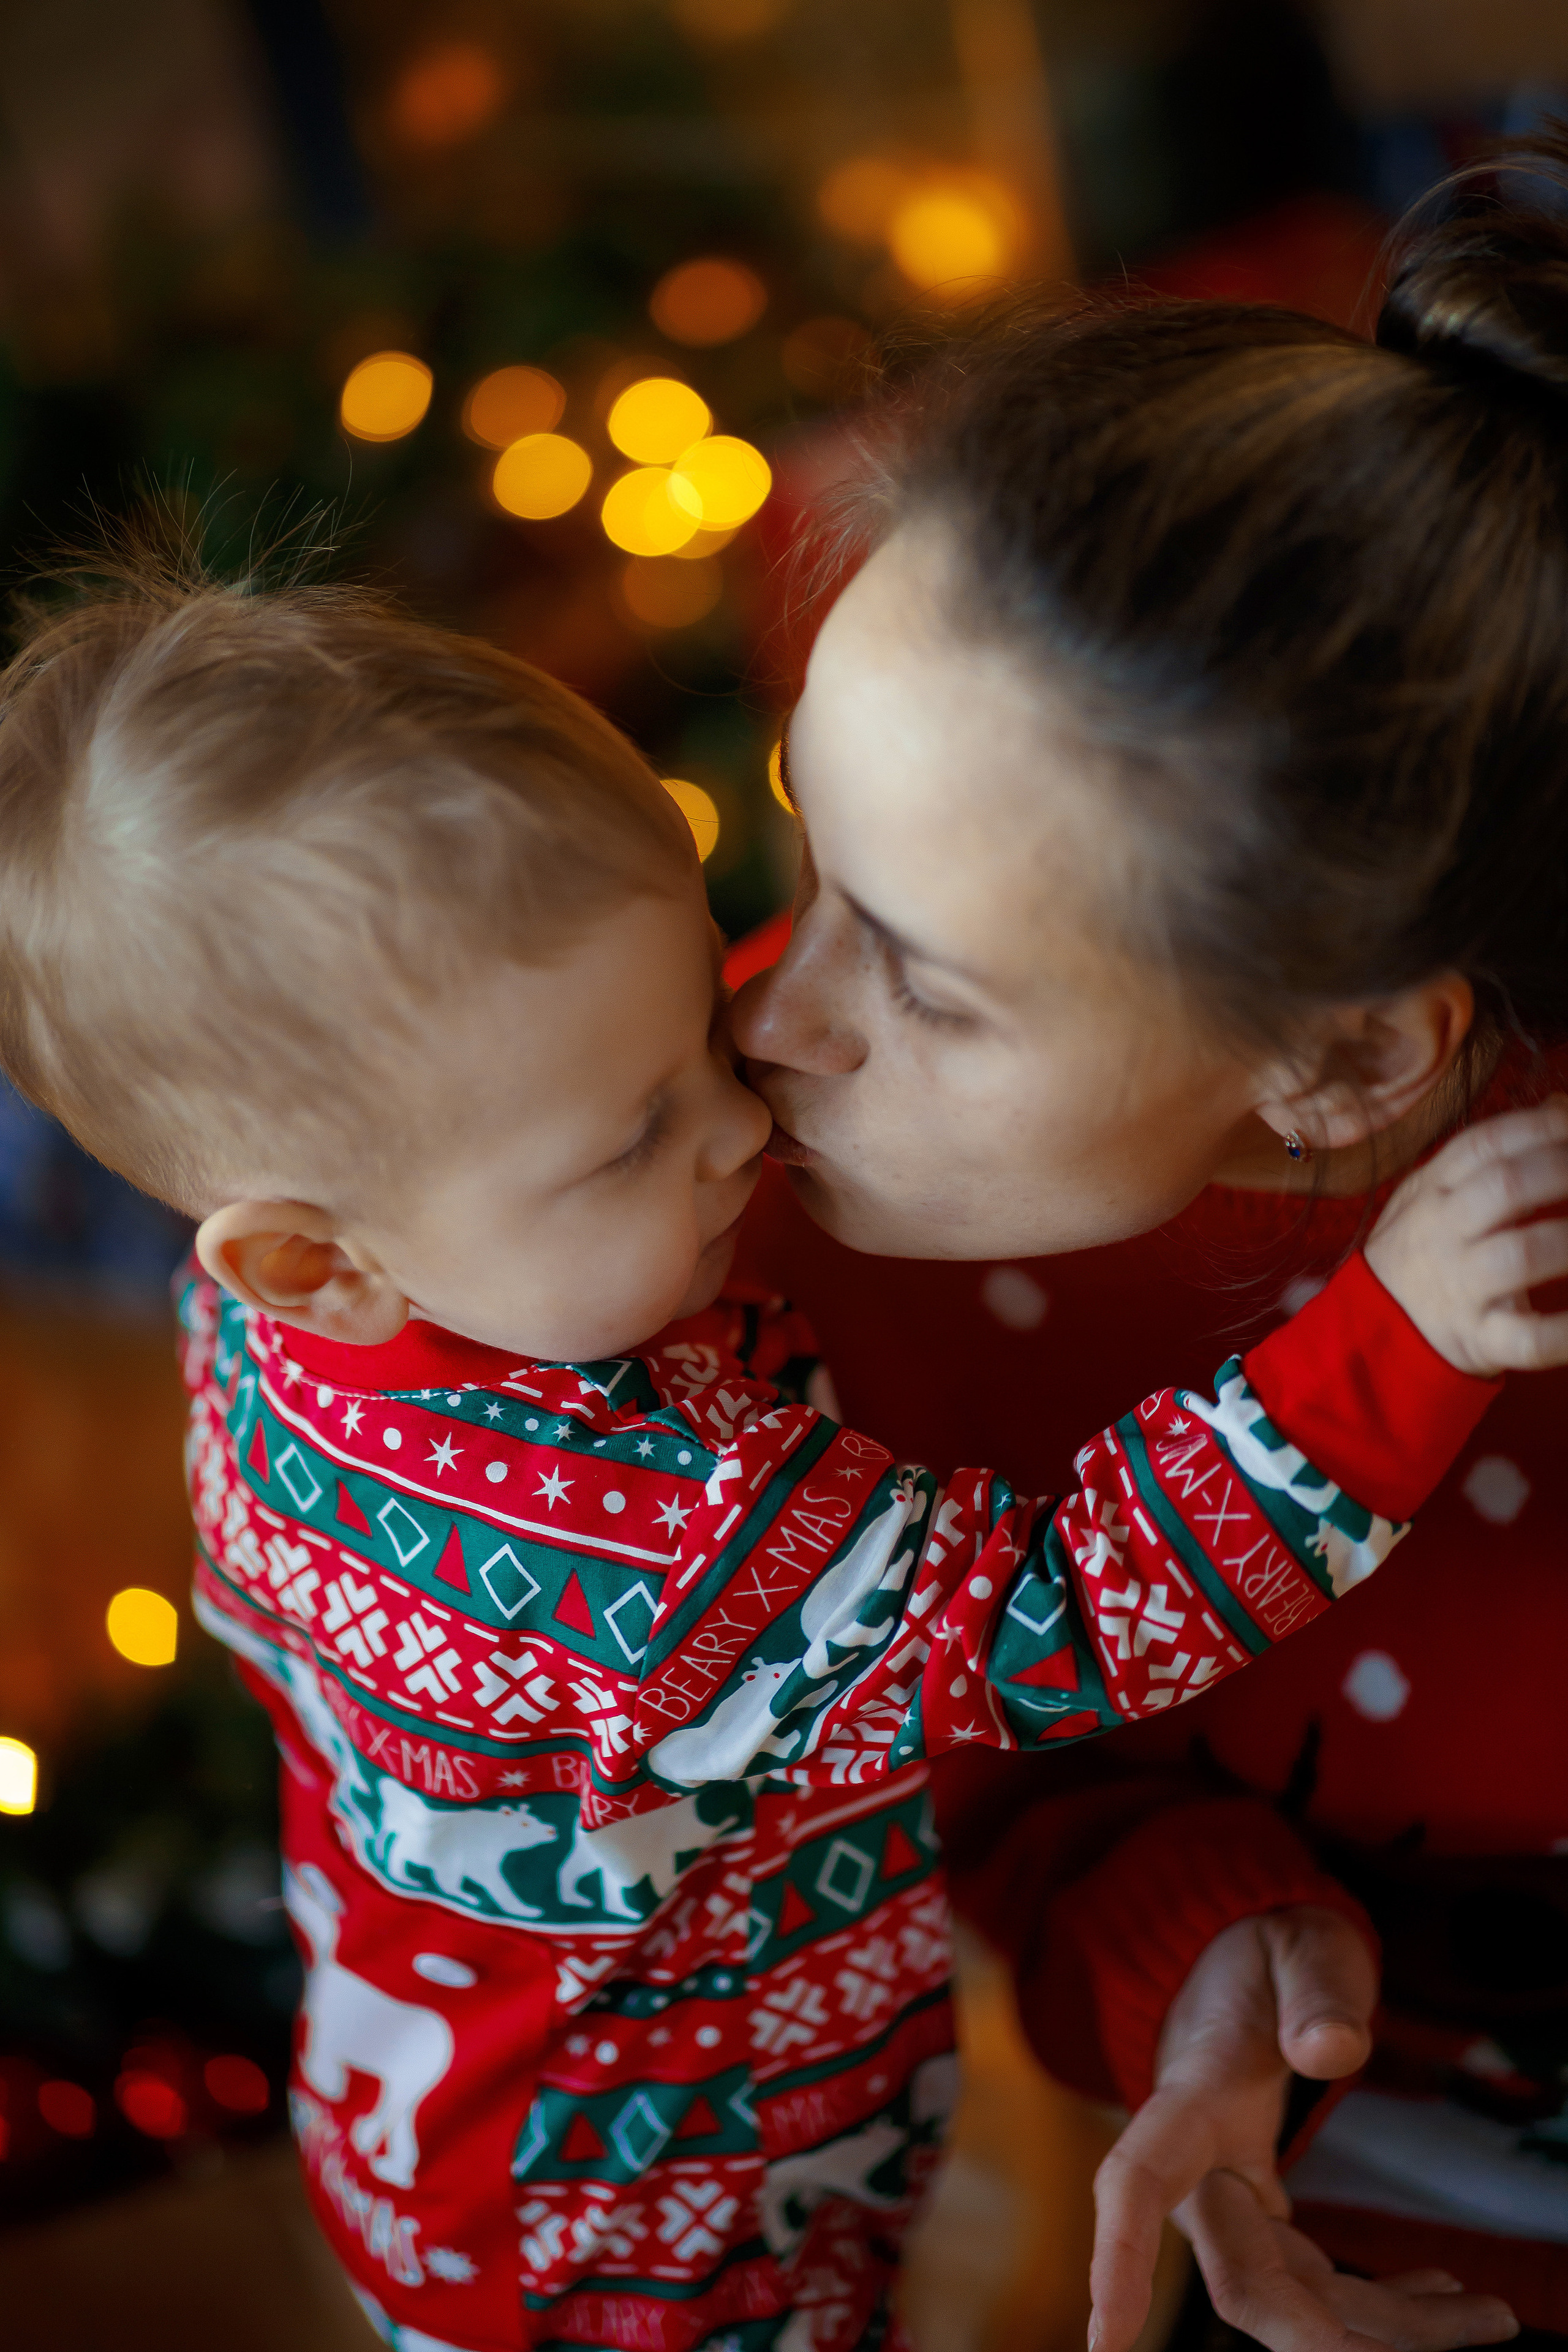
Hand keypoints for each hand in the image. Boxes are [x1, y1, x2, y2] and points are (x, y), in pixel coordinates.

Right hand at [1088, 1907, 1517, 2351]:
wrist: (1240, 1969)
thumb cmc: (1269, 1952)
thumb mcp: (1302, 1947)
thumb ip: (1314, 1991)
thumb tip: (1331, 2050)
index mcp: (1192, 2099)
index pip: (1140, 2181)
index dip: (1120, 2258)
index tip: (1103, 2340)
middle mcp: (1200, 2172)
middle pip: (1247, 2281)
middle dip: (1342, 2334)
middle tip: (1475, 2318)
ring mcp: (1231, 2205)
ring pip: (1297, 2304)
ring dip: (1389, 2329)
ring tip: (1487, 2314)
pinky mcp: (1264, 2220)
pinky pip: (1317, 2291)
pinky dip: (1382, 2310)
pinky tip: (1441, 2293)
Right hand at [1365, 1098, 1567, 1376]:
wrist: (1373, 1327)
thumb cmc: (1422, 1247)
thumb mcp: (1439, 1191)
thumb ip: (1495, 1152)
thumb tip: (1558, 1105)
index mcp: (1434, 1190)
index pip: (1485, 1143)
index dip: (1540, 1127)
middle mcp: (1443, 1232)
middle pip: (1506, 1187)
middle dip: (1562, 1171)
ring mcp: (1460, 1287)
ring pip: (1520, 1255)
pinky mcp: (1479, 1338)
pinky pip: (1528, 1337)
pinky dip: (1567, 1331)